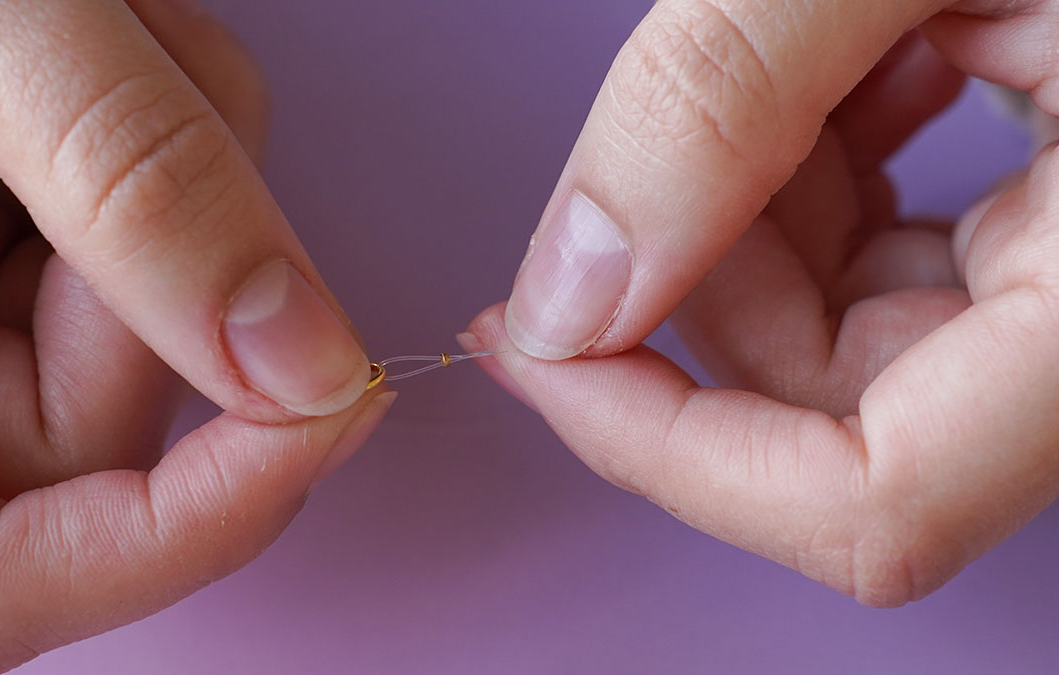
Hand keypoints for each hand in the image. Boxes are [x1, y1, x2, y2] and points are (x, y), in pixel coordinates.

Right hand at [0, 1, 391, 671]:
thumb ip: (122, 174)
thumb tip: (306, 360)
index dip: (164, 537)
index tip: (329, 410)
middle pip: (70, 436)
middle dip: (170, 271)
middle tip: (150, 93)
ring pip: (102, 330)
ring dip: (160, 176)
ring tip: (97, 19)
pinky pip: (83, 245)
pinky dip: (135, 144)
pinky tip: (87, 38)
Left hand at [466, 0, 1058, 606]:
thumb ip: (720, 99)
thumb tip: (568, 294)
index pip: (876, 505)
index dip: (675, 457)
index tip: (538, 354)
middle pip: (829, 410)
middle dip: (706, 273)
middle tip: (675, 124)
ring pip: (844, 337)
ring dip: (758, 207)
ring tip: (803, 52)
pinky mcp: (1052, 235)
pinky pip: (891, 267)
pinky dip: (818, 177)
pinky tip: (845, 69)